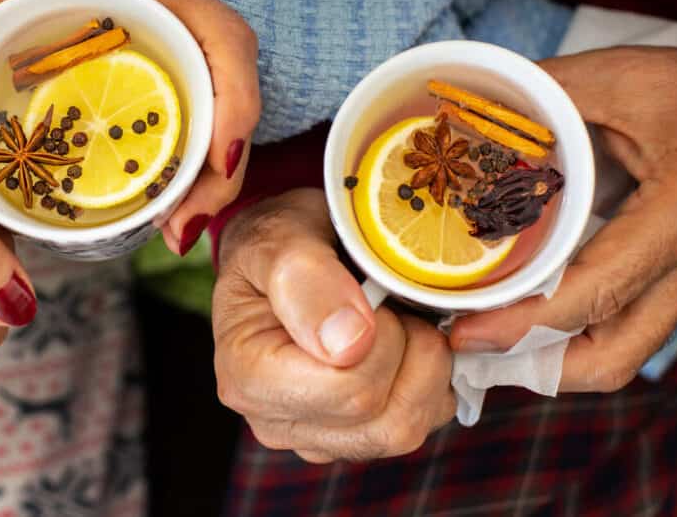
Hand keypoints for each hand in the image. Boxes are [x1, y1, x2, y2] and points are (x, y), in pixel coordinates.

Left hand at [0, 0, 259, 255]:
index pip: (228, 45)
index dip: (235, 105)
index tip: (218, 160)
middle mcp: (191, 25)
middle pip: (236, 100)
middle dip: (222, 170)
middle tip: (181, 227)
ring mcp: (189, 57)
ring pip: (225, 124)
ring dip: (209, 183)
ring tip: (172, 233)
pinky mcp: (178, 84)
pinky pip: (202, 130)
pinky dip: (191, 175)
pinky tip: (162, 212)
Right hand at [214, 188, 455, 461]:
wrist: (279, 250)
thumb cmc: (276, 240)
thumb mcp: (280, 236)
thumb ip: (306, 279)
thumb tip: (349, 342)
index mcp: (247, 377)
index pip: (349, 390)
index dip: (384, 339)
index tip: (373, 291)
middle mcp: (275, 421)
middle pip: (383, 420)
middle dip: (410, 350)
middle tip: (390, 300)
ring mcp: (314, 437)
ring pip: (404, 433)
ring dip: (425, 370)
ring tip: (399, 319)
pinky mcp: (349, 440)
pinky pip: (416, 430)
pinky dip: (429, 386)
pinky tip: (405, 344)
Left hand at [451, 46, 676, 391]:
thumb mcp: (619, 78)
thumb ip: (543, 96)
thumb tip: (463, 112)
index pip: (597, 292)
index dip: (524, 325)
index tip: (464, 332)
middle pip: (615, 354)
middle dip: (535, 366)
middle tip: (466, 344)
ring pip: (624, 347)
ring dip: (551, 356)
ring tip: (482, 333)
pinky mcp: (671, 270)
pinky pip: (623, 321)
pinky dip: (570, 330)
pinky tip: (520, 308)